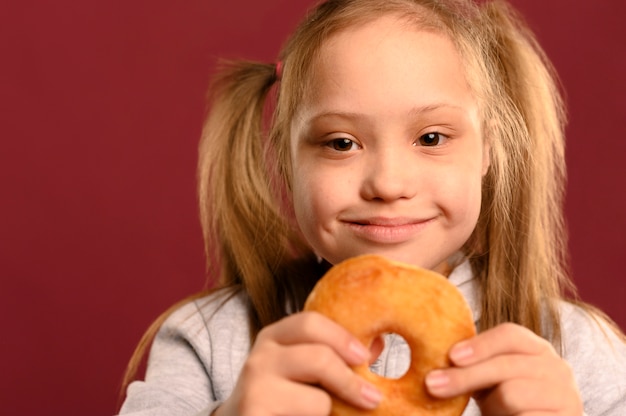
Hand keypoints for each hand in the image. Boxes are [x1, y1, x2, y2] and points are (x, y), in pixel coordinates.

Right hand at [215, 311, 382, 415]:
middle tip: (372, 398)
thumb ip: (335, 355)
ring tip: (326, 414)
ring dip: (331, 413)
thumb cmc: (281, 396)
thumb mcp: (304, 369)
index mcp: (275, 337)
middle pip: (319, 358)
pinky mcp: (254, 412)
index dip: (343, 337)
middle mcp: (260, 357)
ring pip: (319, 400)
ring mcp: (254, 388)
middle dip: (350, 380)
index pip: (310, 322)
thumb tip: (378, 343)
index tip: (366, 356)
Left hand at [425, 323, 582, 414]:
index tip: (452, 356)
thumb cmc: (507, 404)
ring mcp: (566, 395)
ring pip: (511, 396)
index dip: (480, 344)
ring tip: (493, 413)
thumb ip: (471, 365)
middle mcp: (557, 367)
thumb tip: (433, 367)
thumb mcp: (490, 379)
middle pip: (504, 366)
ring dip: (492, 407)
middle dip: (464, 377)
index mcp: (536, 349)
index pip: (510, 335)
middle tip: (432, 386)